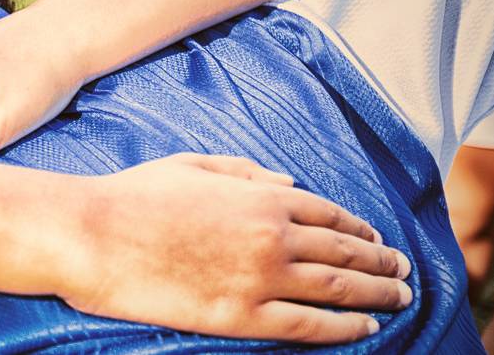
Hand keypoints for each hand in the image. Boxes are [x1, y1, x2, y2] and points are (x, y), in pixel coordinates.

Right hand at [59, 154, 410, 343]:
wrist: (91, 235)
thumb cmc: (132, 196)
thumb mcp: (191, 166)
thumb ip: (245, 170)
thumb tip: (290, 181)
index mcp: (261, 195)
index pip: (330, 213)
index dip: (360, 227)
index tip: (376, 239)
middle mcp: (273, 235)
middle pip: (346, 250)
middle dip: (381, 261)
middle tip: (402, 270)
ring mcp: (260, 277)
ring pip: (340, 288)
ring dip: (379, 293)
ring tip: (399, 297)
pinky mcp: (241, 315)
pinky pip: (310, 325)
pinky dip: (346, 327)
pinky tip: (367, 327)